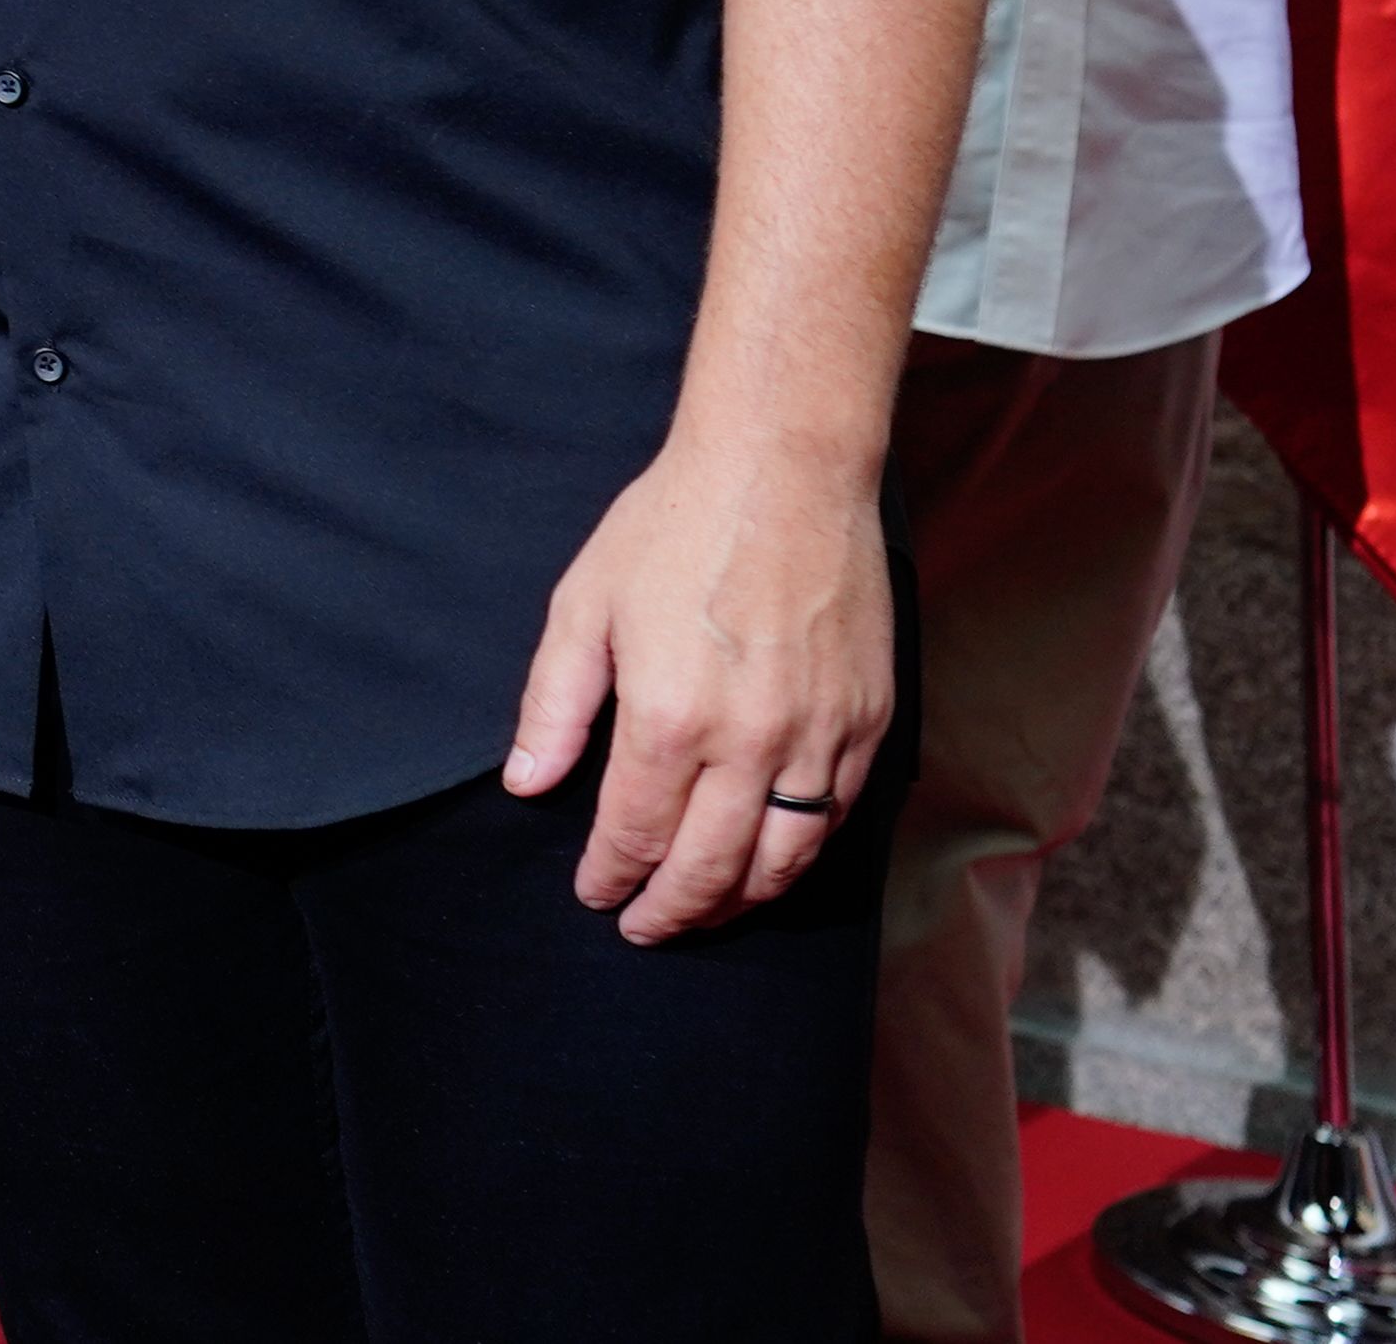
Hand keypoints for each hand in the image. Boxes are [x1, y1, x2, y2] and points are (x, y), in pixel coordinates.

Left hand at [505, 433, 894, 942]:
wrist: (782, 468)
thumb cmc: (673, 526)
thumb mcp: (585, 604)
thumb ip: (555, 705)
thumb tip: (527, 785)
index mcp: (668, 718)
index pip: (635, 834)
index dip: (611, 875)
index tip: (594, 894)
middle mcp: (748, 742)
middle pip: (710, 869)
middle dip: (671, 911)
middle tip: (643, 927)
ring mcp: (817, 736)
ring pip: (782, 861)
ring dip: (739, 901)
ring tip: (706, 912)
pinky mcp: (868, 720)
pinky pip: (836, 818)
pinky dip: (801, 856)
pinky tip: (772, 862)